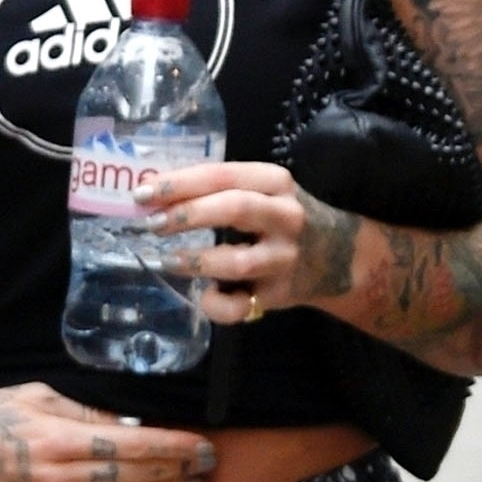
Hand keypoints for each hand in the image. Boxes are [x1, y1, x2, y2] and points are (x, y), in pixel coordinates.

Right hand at [0, 383, 214, 481]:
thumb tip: (133, 423)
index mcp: (58, 439)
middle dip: (178, 473)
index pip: (133, 446)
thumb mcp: (37, 397)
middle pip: (134, 479)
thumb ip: (86, 412)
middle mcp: (58, 477)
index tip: (203, 446)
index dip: (174, 449)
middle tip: (209, 466)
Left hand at [141, 160, 356, 326]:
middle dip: (186, 215)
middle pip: (234, 209)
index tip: (144, 192)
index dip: (180, 184)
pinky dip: (216, 304)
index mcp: (275, 183)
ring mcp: (284, 259)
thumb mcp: (262, 192)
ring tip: (167, 259)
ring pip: (237, 262)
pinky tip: (203, 294)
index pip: (222, 176)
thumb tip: (154, 195)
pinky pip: (240, 305)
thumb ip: (218, 191)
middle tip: (152, 223)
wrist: (338, 256)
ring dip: (196, 261)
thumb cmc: (281, 219)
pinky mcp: (279, 295)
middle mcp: (285, 217)